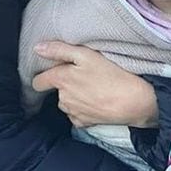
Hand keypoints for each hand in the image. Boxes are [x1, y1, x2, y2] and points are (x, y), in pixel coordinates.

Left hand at [32, 41, 159, 128]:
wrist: (132, 101)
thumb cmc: (110, 74)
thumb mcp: (86, 54)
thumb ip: (59, 50)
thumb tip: (37, 48)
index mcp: (61, 80)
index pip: (38, 82)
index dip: (43, 76)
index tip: (53, 72)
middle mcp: (63, 98)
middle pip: (56, 91)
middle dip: (65, 84)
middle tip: (83, 75)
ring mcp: (73, 112)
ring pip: (66, 103)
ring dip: (74, 96)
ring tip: (92, 87)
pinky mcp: (84, 123)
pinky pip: (77, 115)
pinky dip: (83, 108)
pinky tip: (96, 101)